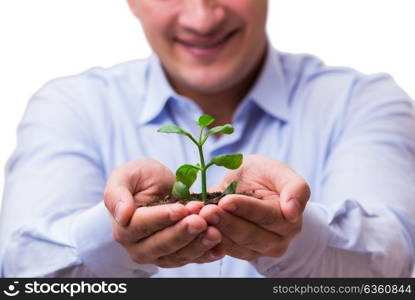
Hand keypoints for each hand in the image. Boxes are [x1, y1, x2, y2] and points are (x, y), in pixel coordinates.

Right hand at [104, 158, 224, 267]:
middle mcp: (139, 246)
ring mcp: (159, 254)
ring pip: (178, 256)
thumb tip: (121, 215)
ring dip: (198, 245)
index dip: (163, 218)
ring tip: (215, 231)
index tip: (182, 209)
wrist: (157, 187)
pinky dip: (207, 254)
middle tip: (201, 220)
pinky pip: (193, 259)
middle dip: (183, 233)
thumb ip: (117, 193)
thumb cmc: (140, 179)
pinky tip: (220, 248)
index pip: (142, 226)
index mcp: (125, 226)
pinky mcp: (178, 255)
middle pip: (161, 245)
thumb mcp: (126, 175)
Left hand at [200, 154, 310, 260]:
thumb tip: (293, 212)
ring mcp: (258, 250)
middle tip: (206, 210)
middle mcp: (277, 240)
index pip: (266, 217)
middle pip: (249, 235)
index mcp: (290, 221)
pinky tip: (195, 224)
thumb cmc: (265, 175)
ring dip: (214, 231)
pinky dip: (208, 237)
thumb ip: (295, 187)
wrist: (252, 185)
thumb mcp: (279, 171)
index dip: (245, 209)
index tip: (226, 201)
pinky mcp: (240, 253)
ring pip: (234, 244)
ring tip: (197, 216)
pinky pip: (223, 249)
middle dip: (226, 222)